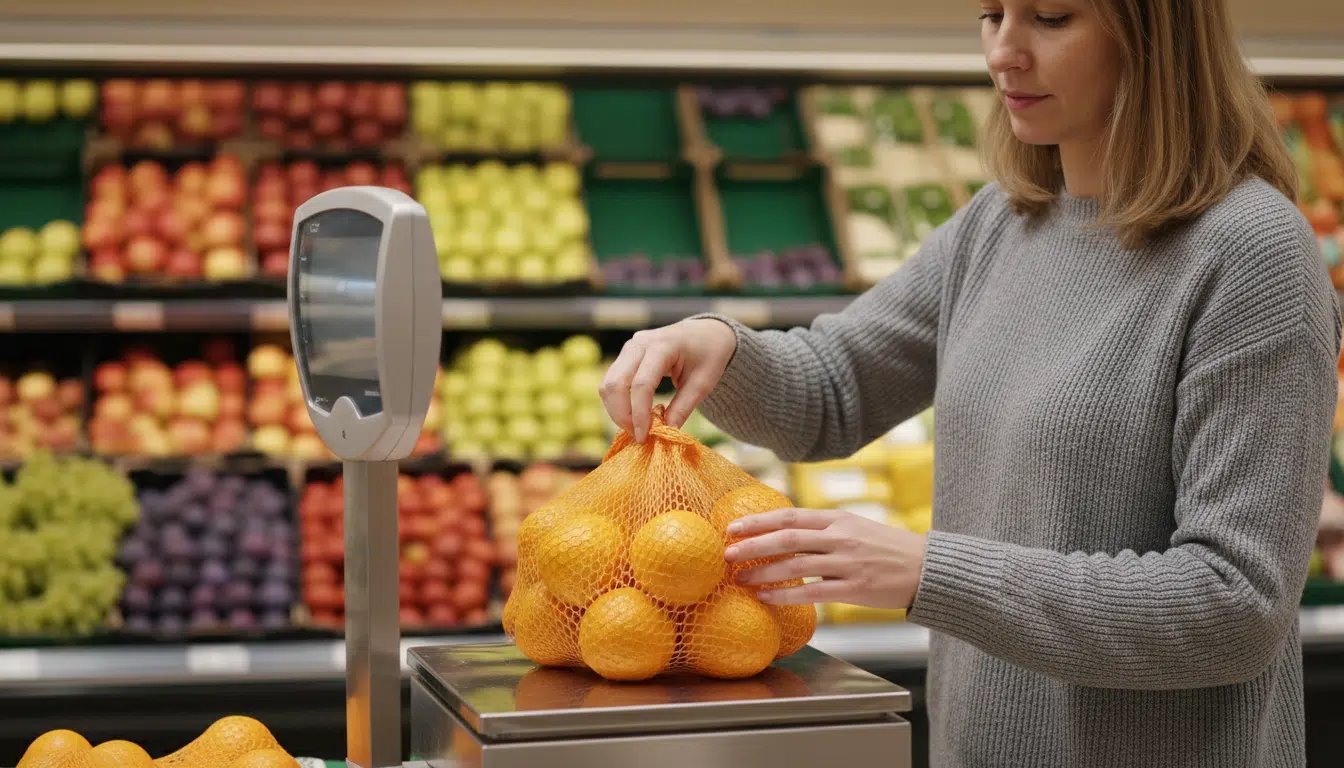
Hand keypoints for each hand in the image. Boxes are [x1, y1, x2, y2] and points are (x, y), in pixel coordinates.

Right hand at [599, 318, 737, 441]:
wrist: (706, 333)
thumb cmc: (708, 355)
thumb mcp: (703, 383)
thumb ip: (683, 408)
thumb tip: (665, 433)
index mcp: (663, 346)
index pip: (642, 384)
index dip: (640, 414)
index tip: (645, 437)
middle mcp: (639, 343)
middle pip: (616, 383)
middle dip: (622, 415)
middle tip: (638, 436)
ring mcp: (629, 347)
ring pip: (608, 384)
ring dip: (616, 410)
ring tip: (635, 428)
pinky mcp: (625, 355)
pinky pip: (612, 381)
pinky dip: (618, 402)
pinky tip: (633, 416)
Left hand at [724, 508, 927, 608]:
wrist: (927, 568)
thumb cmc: (888, 547)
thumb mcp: (856, 526)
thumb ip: (824, 528)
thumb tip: (785, 531)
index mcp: (838, 519)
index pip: (790, 515)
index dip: (759, 521)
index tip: (733, 527)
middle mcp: (840, 537)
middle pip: (787, 538)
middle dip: (753, 544)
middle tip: (727, 552)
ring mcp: (848, 563)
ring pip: (796, 566)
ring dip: (763, 572)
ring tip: (740, 578)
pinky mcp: (855, 589)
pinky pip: (812, 593)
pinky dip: (785, 596)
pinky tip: (766, 598)